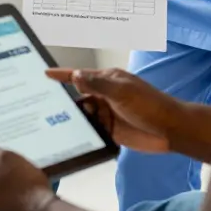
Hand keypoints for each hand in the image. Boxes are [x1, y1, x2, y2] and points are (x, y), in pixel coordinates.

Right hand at [45, 67, 178, 152]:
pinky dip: (81, 132)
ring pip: (83, 115)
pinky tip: (67, 136)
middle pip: (78, 96)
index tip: (45, 74)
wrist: (171, 130)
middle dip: (62, 99)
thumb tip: (75, 75)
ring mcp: (106, 114)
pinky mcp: (110, 131)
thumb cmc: (149, 105)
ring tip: (47, 123)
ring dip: (71, 118)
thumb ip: (97, 84)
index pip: (81, 76)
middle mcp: (104, 96)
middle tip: (38, 104)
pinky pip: (91, 130)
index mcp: (108, 81)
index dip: (62, 75)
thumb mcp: (121, 91)